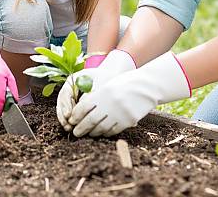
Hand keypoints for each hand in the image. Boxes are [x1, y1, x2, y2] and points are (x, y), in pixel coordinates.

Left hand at [69, 51, 190, 136]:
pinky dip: (105, 133)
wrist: (146, 86)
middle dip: (81, 128)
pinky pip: (112, 131)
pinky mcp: (127, 121)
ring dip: (92, 132)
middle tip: (76, 132)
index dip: (75, 116)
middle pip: (90, 121)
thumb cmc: (125, 83)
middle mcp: (109, 103)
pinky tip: (102, 132)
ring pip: (100, 128)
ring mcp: (119, 113)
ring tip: (88, 133)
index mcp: (103, 92)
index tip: (71, 121)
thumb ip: (96, 97)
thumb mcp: (109, 85)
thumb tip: (80, 111)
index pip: (83, 107)